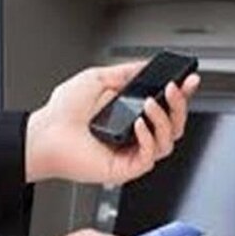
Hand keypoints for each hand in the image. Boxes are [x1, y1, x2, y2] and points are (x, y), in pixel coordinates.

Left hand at [25, 62, 199, 183]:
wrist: (44, 134)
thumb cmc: (63, 113)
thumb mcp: (97, 79)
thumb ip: (124, 72)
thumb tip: (146, 66)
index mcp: (132, 115)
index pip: (166, 107)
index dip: (182, 95)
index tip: (190, 79)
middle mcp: (135, 136)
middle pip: (174, 126)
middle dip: (180, 105)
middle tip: (175, 88)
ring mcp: (131, 153)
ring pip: (168, 142)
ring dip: (164, 120)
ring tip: (149, 104)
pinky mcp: (125, 169)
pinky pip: (149, 157)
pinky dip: (148, 139)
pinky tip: (138, 124)